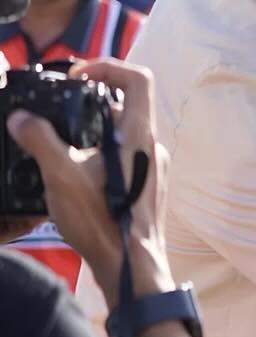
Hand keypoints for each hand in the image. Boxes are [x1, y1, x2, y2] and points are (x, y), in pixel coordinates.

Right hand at [3, 60, 170, 295]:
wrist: (131, 270)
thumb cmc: (103, 224)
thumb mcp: (60, 175)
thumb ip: (39, 140)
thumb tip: (21, 119)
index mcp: (139, 136)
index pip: (137, 78)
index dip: (108, 66)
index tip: (79, 77)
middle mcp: (152, 148)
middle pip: (125, 106)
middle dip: (89, 105)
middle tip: (59, 114)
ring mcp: (153, 170)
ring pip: (122, 135)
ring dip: (92, 133)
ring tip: (63, 147)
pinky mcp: (147, 190)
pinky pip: (124, 159)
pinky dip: (100, 156)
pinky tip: (76, 174)